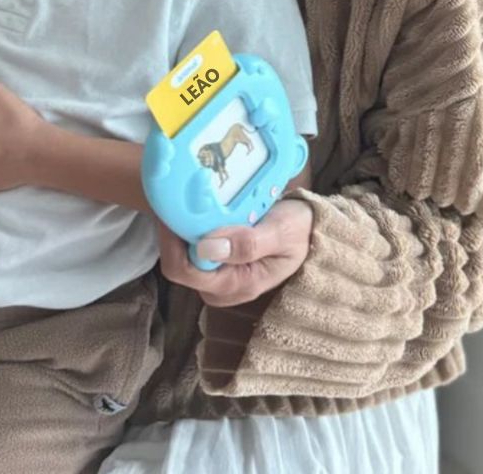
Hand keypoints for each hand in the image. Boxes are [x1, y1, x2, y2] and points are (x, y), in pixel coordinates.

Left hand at [157, 198, 313, 307]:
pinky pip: (192, 250)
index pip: (186, 271)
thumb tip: (206, 248)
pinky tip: (194, 207)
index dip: (172, 240)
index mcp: (238, 285)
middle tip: (176, 195)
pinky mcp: (217, 267)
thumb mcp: (280, 232)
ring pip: (182, 257)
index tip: (172, 206)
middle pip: (179, 265)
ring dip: (180, 229)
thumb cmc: (298, 230)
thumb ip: (248, 244)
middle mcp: (223, 288)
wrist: (310, 231)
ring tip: (184, 197)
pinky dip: (189, 229)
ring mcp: (219, 278)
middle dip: (173, 232)